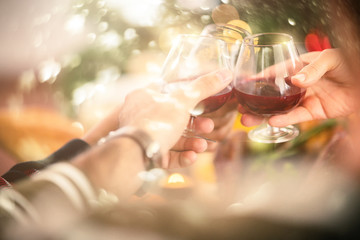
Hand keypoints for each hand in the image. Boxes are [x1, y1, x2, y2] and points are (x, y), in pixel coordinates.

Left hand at [117, 69, 232, 165]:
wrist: (136, 152)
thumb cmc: (156, 121)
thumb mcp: (184, 99)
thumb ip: (204, 87)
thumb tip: (226, 73)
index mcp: (145, 97)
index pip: (167, 92)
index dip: (187, 97)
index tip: (203, 102)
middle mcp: (141, 116)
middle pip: (174, 119)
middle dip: (196, 125)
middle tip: (209, 127)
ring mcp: (144, 137)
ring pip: (172, 139)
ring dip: (191, 142)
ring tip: (204, 146)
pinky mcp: (146, 155)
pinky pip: (167, 154)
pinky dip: (181, 156)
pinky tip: (193, 157)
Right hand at [240, 49, 357, 126]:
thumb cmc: (348, 65)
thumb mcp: (331, 59)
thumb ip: (313, 68)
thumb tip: (296, 80)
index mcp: (299, 67)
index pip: (275, 72)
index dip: (259, 78)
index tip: (243, 82)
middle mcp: (297, 84)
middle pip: (272, 93)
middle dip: (255, 101)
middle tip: (240, 107)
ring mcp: (303, 99)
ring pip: (279, 108)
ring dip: (263, 114)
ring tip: (247, 119)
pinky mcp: (312, 112)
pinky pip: (295, 117)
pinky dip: (284, 120)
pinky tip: (272, 122)